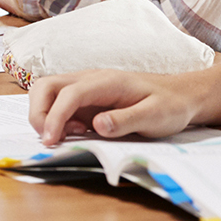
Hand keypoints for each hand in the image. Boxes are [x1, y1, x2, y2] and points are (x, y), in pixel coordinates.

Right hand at [29, 68, 196, 143]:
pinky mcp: (85, 99)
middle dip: (38, 113)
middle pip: (46, 86)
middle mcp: (90, 80)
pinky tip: (77, 132)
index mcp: (107, 81)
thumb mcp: (155, 116)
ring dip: (44, 115)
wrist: (181, 96)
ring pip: (47, 93)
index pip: (69, 93)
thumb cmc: (170, 105)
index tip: (51, 140)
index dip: (55, 116)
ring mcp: (86, 88)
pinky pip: (58, 104)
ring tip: (66, 136)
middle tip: (50, 139)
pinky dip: (55, 119)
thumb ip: (126, 120)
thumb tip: (97, 126)